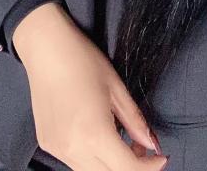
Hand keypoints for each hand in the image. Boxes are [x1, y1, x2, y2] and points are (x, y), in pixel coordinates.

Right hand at [13, 2, 168, 170]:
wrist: (46, 48)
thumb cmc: (82, 60)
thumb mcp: (117, 88)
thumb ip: (135, 120)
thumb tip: (150, 143)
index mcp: (94, 132)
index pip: (127, 169)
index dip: (149, 168)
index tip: (160, 158)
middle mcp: (72, 147)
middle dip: (131, 167)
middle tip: (142, 148)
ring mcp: (57, 148)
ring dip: (111, 164)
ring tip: (121, 138)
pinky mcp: (47, 143)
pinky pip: (75, 161)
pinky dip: (92, 157)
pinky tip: (98, 134)